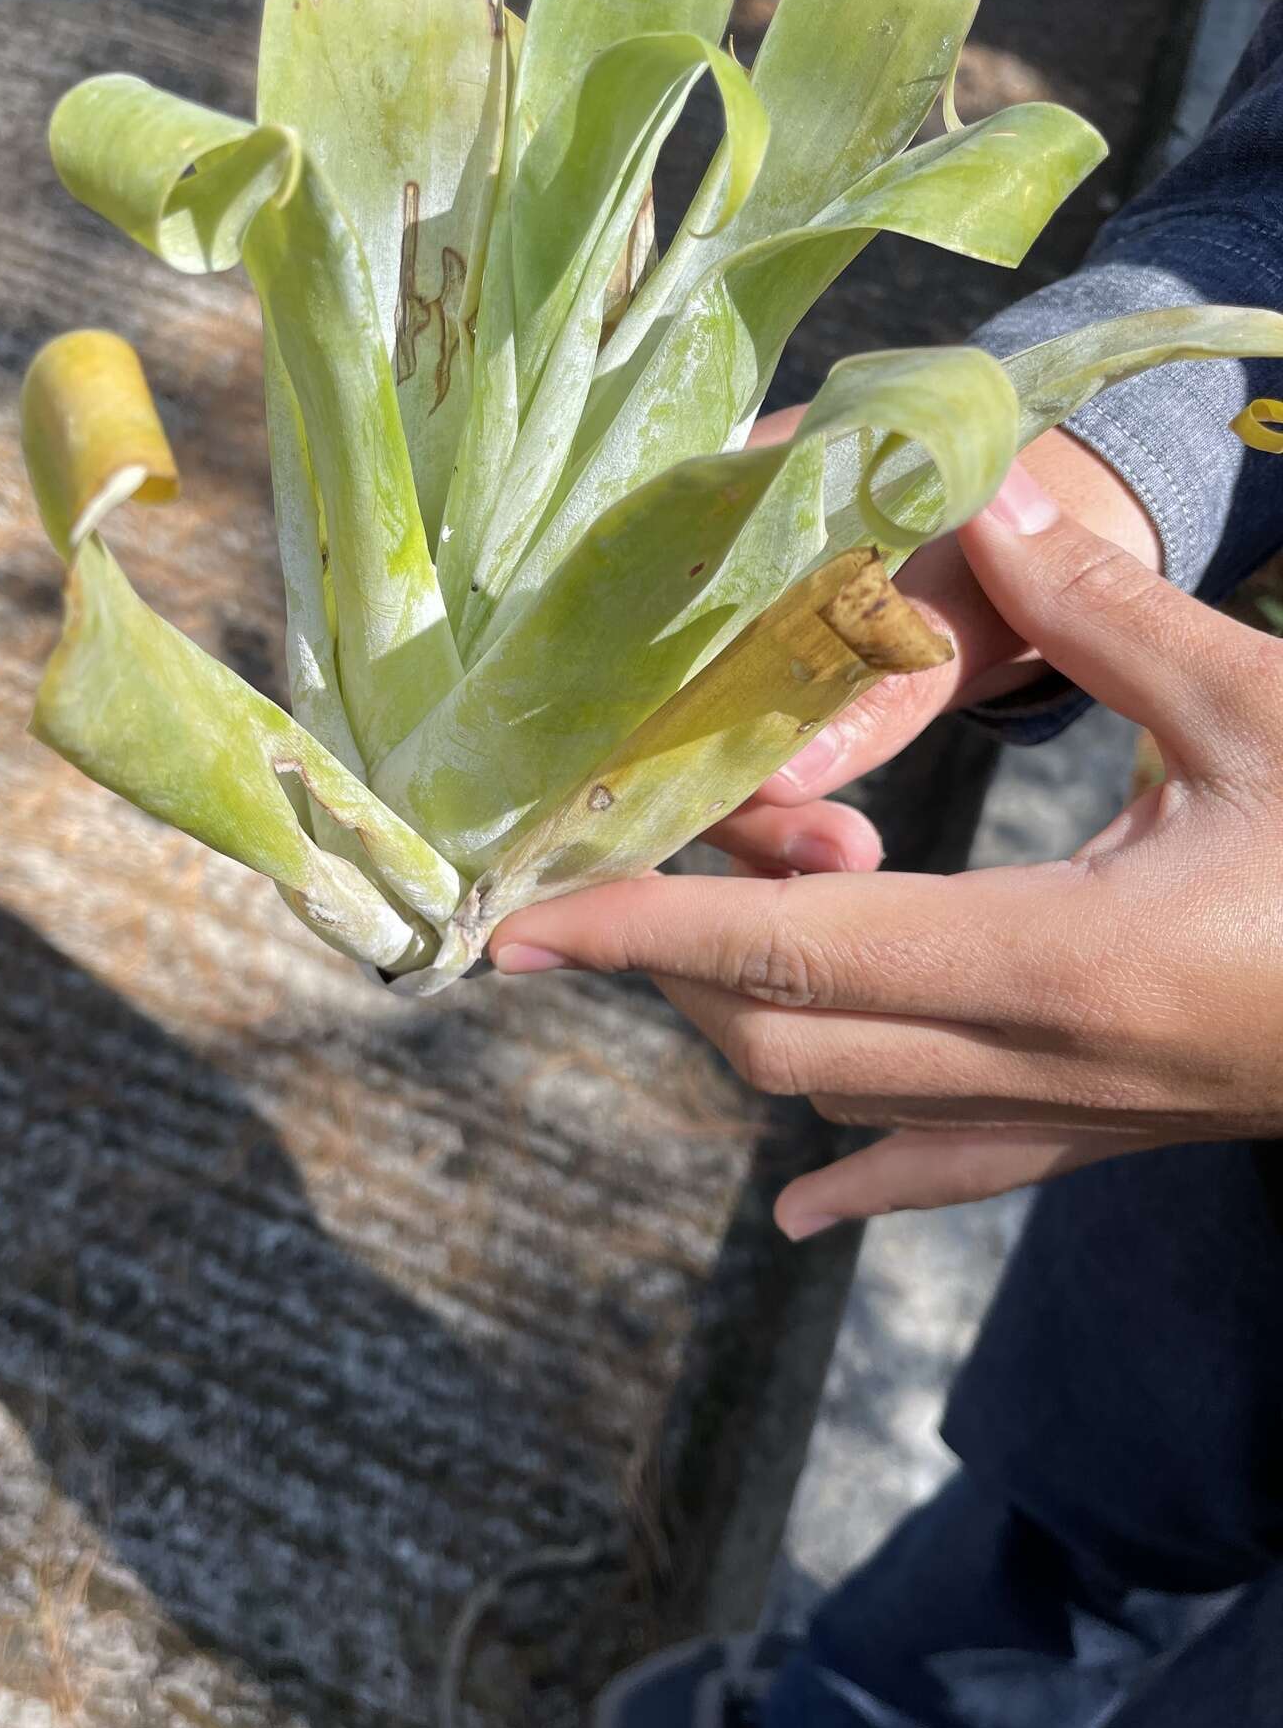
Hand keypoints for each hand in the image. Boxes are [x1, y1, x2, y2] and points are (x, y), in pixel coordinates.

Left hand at [489, 467, 1282, 1234]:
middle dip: (665, 967)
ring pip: (842, 1101)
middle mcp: (1042, 1065)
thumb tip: (997, 521)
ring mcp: (1072, 1119)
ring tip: (684, 948)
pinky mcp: (1107, 1133)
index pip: (790, 947)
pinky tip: (801, 1207)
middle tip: (595, 889)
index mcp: (1064, 961)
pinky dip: (861, 1175)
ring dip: (745, 1025)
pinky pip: (951, 1175)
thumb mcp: (1275, 714)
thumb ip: (1120, 622)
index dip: (642, 932)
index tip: (520, 929)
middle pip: (780, 1035)